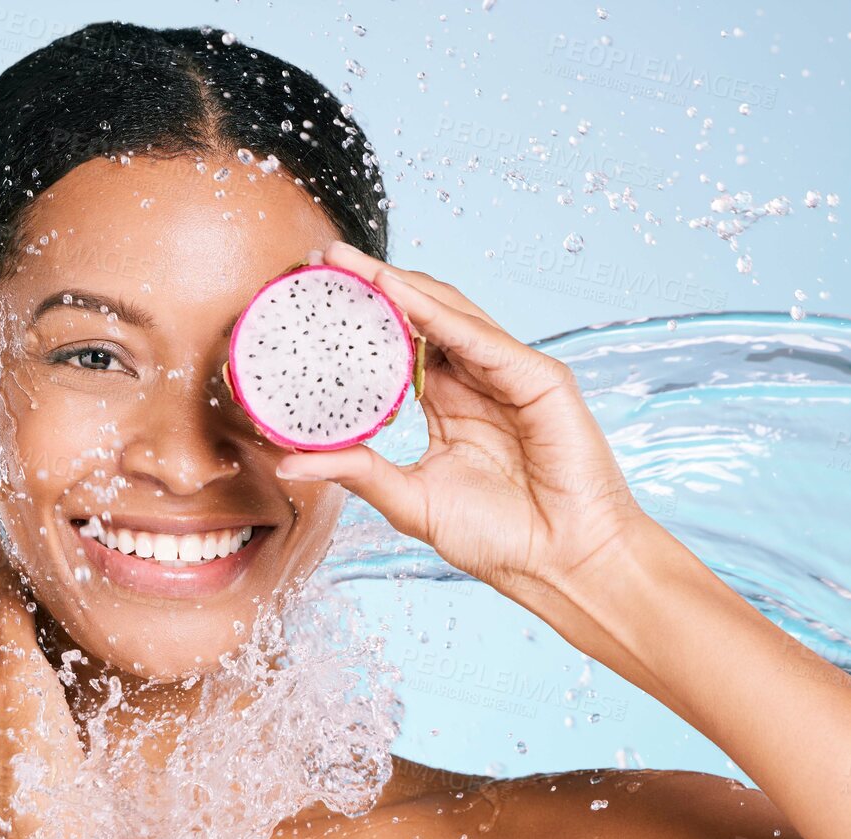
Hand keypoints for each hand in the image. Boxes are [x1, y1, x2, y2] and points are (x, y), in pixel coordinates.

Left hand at [272, 239, 651, 601]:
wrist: (562, 564)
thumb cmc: (500, 540)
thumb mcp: (410, 503)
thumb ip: (358, 473)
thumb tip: (288, 464)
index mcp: (450, 404)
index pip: (399, 346)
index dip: (358, 319)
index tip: (308, 296)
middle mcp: (478, 380)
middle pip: (421, 316)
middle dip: (371, 284)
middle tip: (318, 260)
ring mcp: (511, 373)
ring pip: (449, 313)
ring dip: (397, 284)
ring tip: (347, 264)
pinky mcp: (539, 377)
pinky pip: (480, 336)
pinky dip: (436, 312)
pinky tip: (396, 292)